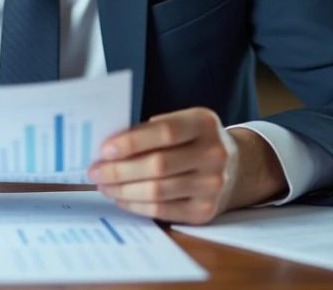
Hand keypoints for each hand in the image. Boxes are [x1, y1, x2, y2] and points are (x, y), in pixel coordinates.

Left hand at [87, 108, 286, 224]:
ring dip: (123, 190)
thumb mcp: (184, 122)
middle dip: (119, 171)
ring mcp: (212, 185)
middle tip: (94, 171)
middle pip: (158, 166)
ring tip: (104, 185)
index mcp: (204, 124)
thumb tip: (109, 146)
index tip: (104, 149)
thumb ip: (152, 129)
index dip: (132, 142)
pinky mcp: (205, 211)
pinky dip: (136, 205)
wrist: (237, 166)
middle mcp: (213, 154)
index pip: (165, 133)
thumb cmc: (196, 140)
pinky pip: (162, 211)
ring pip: (157, 192)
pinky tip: (121, 197)